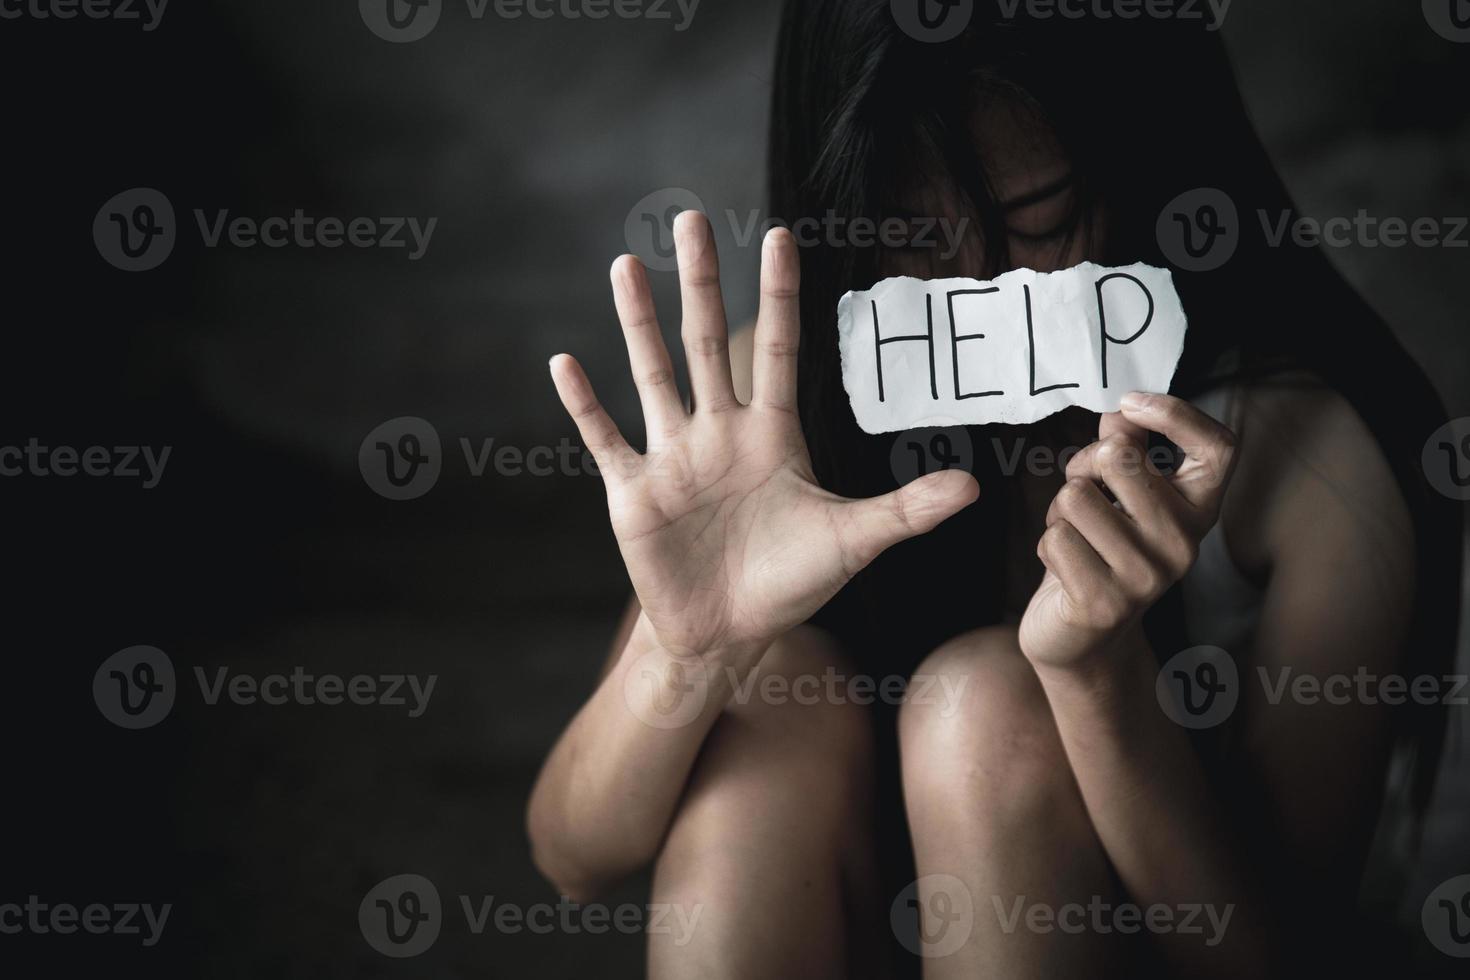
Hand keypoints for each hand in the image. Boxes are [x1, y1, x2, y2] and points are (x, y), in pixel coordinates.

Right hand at [550, 212, 977, 662]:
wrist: (729, 635)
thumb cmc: (790, 582)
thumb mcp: (852, 542)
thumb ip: (904, 510)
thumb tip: (973, 487)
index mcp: (771, 433)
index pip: (780, 350)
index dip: (780, 294)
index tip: (779, 236)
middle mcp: (719, 432)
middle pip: (707, 341)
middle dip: (701, 282)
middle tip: (689, 219)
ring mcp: (673, 458)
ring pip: (654, 374)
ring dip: (638, 322)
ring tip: (626, 265)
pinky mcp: (635, 493)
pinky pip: (606, 439)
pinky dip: (585, 405)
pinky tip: (563, 363)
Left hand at [1019, 392, 1237, 671]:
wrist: (1082, 636)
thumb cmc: (1099, 549)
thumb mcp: (1117, 494)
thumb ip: (1124, 448)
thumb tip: (1121, 413)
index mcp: (1197, 510)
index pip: (1220, 448)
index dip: (1176, 414)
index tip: (1131, 404)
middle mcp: (1183, 544)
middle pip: (1118, 458)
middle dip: (1083, 465)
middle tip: (1083, 492)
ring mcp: (1147, 576)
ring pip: (1075, 497)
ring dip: (1060, 511)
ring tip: (1076, 535)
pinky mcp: (1104, 602)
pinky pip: (1055, 538)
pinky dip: (1048, 545)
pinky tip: (1066, 568)